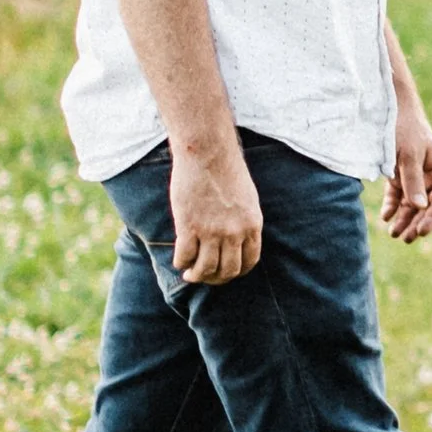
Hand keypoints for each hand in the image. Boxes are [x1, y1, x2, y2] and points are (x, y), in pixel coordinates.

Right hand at [170, 137, 261, 286]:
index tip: (225, 272)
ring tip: (189, 274)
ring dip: (196, 276)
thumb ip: (243, 221)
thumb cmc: (226, 170)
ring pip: (205, 269)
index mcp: (252, 224)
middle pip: (228, 271)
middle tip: (204, 276)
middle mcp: (235, 232)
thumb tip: (235, 241)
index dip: (236, 272)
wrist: (207, 152)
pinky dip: (181, 263)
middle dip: (215, 279)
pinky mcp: (189, 227)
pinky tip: (179, 261)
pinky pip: (185, 257)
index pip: (249, 262)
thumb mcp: (247, 198)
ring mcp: (212, 231)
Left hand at [383, 100, 431, 241]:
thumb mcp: (408, 155)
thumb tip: (420, 207)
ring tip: (393, 233)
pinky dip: (393, 206)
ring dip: (404, 219)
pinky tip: (385, 217)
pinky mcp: (399, 173)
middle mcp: (430, 175)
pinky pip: (398, 195)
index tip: (420, 232)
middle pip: (426, 207)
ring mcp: (414, 175)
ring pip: (412, 204)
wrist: (389, 107)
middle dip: (416, 223)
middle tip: (403, 238)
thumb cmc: (404, 128)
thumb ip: (413, 181)